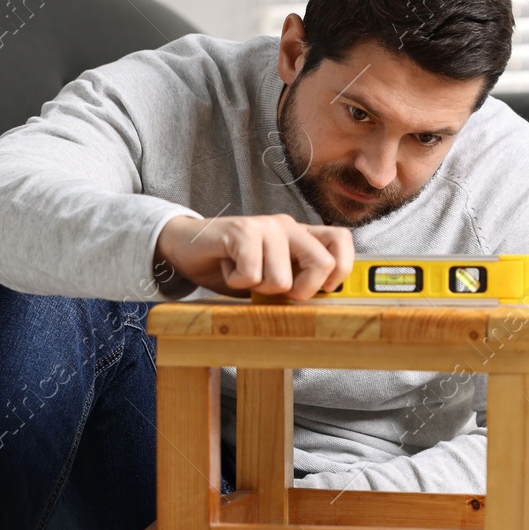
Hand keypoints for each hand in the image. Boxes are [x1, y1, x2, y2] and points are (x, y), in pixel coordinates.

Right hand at [154, 213, 353, 299]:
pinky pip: (252, 274)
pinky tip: (228, 268)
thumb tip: (326, 303)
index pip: (342, 241)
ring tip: (244, 274)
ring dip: (259, 289)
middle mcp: (288, 226)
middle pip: (323, 264)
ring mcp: (265, 226)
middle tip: (275, 290)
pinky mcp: (241, 231)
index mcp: (301, 235)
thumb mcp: (271, 277)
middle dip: (301, 291)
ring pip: (282, 279)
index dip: (340, 270)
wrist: (186, 246)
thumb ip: (297, 282)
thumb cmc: (233, 265)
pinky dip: (237, 282)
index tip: (321, 290)